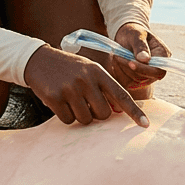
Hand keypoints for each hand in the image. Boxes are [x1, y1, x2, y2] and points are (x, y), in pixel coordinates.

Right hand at [23, 45, 148, 126]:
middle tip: (86, 103)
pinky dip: (65, 116)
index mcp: (98, 72)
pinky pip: (68, 120)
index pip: (121, 95)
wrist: (38, 60)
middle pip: (103, 114)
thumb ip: (104, 87)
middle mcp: (86, 80)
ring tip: (71, 100)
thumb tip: (118, 111)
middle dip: (96, 114)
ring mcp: (70, 89)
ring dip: (80, 116)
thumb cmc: (68, 68)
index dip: (134, 112)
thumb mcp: (88, 70)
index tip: (145, 124)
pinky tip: (60, 102)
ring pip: (86, 119)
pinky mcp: (55, 97)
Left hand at [105, 22, 169, 89]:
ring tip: (118, 55)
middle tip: (118, 55)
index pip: (158, 71)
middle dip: (129, 67)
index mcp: (163, 55)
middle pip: (145, 77)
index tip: (130, 62)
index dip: (144, 70)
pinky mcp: (137, 81)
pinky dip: (119, 72)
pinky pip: (126, 82)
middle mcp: (158, 68)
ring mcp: (148, 76)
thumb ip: (141, 46)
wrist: (126, 37)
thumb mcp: (136, 34)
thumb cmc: (133, 33)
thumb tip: (145, 60)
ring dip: (123, 68)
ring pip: (134, 80)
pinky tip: (118, 61)